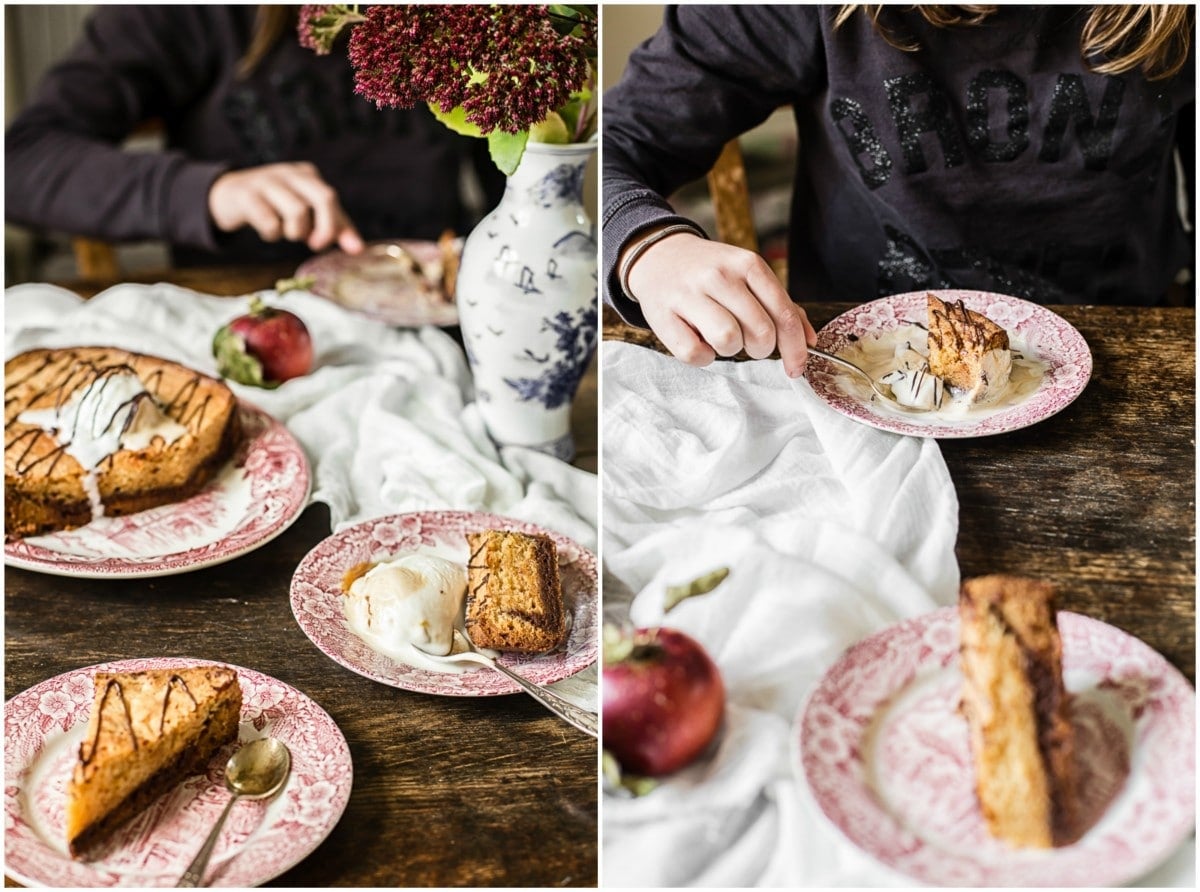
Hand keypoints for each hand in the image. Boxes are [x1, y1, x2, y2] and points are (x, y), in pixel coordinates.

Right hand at [207, 162, 363, 253]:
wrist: (227, 196)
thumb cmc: (273, 207)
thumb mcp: (304, 212)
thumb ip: (331, 227)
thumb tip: (358, 249)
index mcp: (307, 175)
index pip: (331, 199)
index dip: (342, 226)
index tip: (354, 250)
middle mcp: (289, 174)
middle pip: (323, 198)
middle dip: (327, 228)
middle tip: (316, 245)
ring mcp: (267, 181)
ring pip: (297, 212)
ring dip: (294, 232)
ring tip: (285, 232)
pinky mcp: (246, 195)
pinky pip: (270, 222)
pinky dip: (271, 234)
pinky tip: (267, 231)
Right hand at [624, 230, 815, 376]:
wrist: (658, 256)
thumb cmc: (710, 272)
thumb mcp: (747, 274)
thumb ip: (780, 304)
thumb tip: (809, 340)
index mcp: (748, 265)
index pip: (784, 315)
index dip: (795, 349)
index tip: (795, 368)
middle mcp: (720, 276)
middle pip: (761, 333)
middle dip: (761, 349)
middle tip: (748, 343)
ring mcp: (690, 295)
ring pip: (729, 342)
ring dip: (730, 350)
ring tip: (720, 337)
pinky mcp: (664, 316)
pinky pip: (696, 354)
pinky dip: (702, 357)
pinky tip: (699, 340)